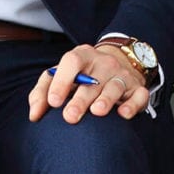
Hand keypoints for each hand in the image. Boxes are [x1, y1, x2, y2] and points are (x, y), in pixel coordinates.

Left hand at [28, 44, 149, 123]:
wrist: (120, 62)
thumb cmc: (83, 75)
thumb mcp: (62, 76)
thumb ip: (43, 92)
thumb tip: (35, 115)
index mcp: (82, 56)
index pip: (71, 62)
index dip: (62, 81)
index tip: (53, 101)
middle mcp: (103, 63)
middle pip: (91, 81)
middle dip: (80, 99)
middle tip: (69, 117)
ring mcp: (122, 75)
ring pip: (115, 87)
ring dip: (106, 100)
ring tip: (97, 112)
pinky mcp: (137, 88)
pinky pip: (138, 95)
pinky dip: (132, 104)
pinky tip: (123, 114)